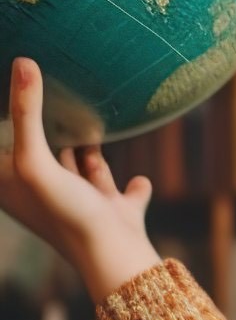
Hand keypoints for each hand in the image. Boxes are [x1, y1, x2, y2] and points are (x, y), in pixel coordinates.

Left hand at [0, 58, 161, 303]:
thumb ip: (26, 112)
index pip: (1, 146)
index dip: (6, 123)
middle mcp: (43, 196)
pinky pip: (121, 193)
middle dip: (43, 131)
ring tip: (87, 123)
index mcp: (13, 187)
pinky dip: (130, 185)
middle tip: (49, 94)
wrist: (115, 258)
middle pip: (37, 156)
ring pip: (77, 170)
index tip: (11, 88)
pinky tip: (137, 177)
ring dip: (84, 152)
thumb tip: (23, 61)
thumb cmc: (64, 214)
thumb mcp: (35, 159)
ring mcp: (80, 206)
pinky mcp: (114, 214)